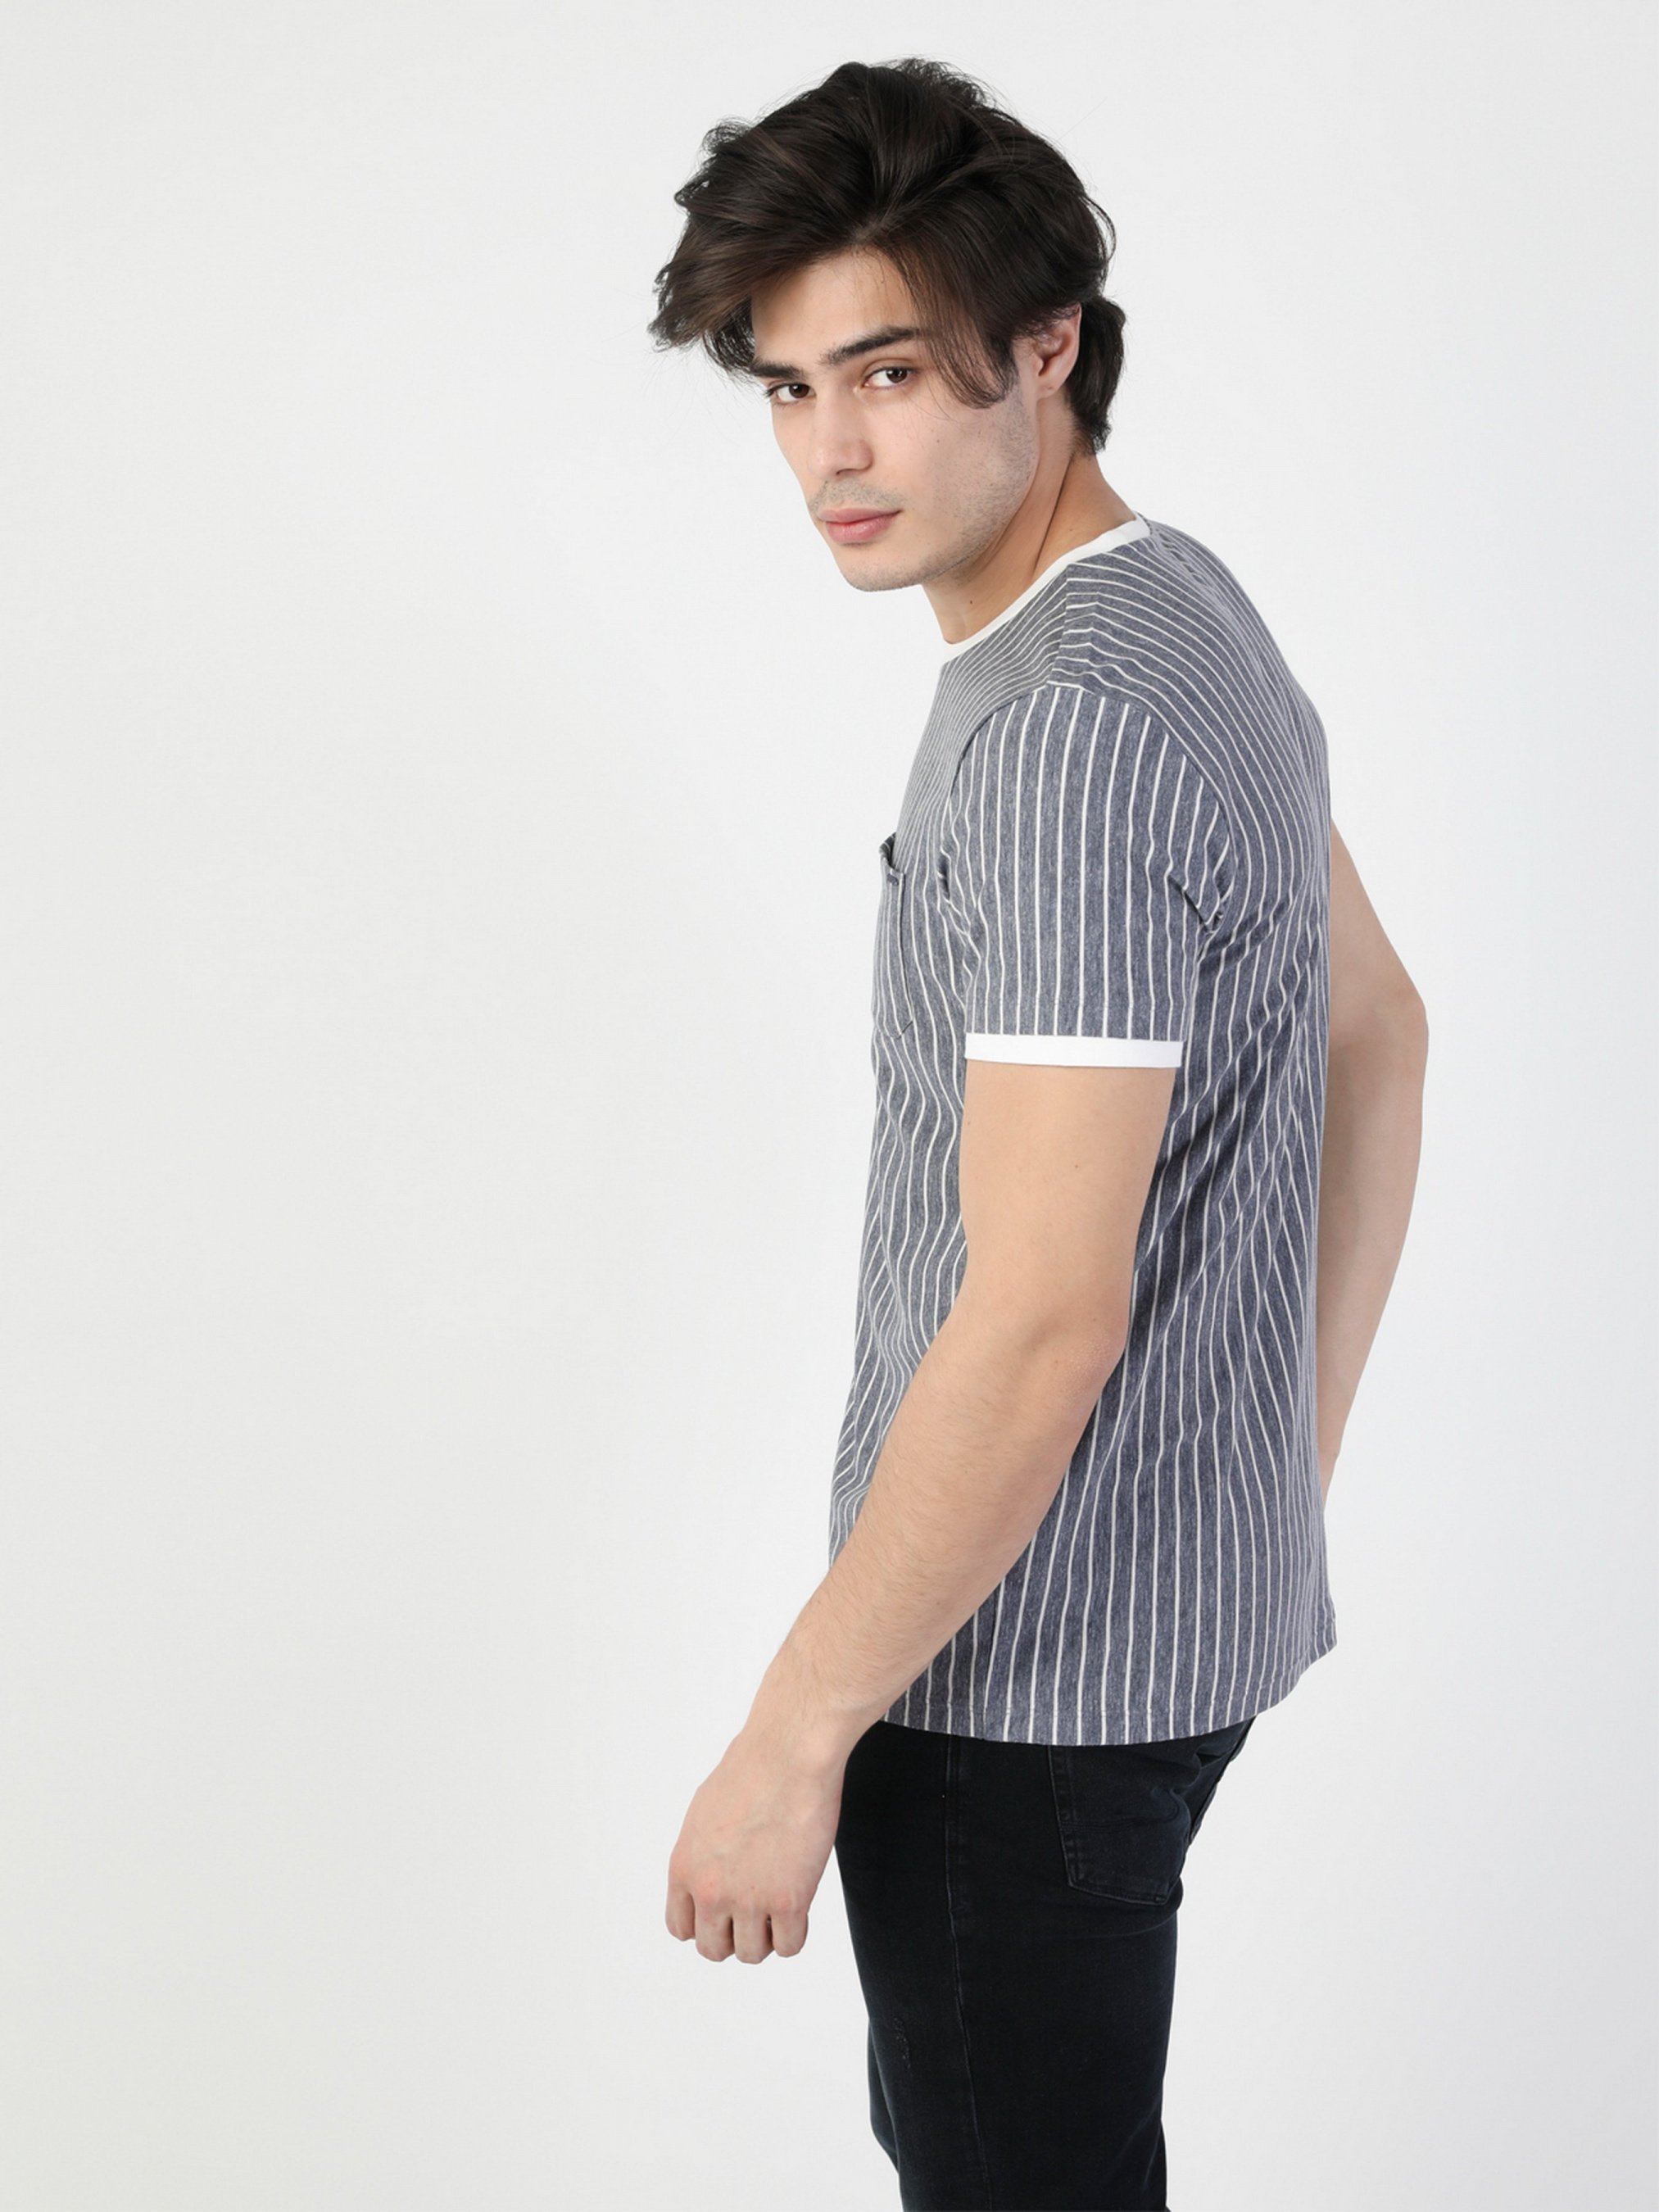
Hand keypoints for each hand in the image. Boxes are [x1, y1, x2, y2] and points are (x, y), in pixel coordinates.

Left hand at [664, 1727, 844, 1963]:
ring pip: (751, 1953)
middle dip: (734, 1934)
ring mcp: (749, 1900)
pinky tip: (800, 1905)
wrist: (788, 1754)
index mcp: (684, 1868)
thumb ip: (702, 1855)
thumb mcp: (704, 1814)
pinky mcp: (789, 1901)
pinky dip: (795, 1932)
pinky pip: (789, 1946)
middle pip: (714, 1949)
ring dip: (766, 1935)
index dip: (706, 1923)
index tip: (725, 1912)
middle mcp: (710, 1891)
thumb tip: (711, 1877)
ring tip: (780, 1904)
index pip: (682, 1928)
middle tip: (755, 1910)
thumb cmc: (752, 1770)